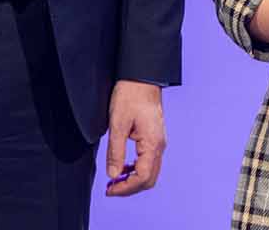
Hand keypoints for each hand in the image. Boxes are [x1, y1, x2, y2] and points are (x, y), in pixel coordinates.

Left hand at [103, 80, 165, 196]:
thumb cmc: (130, 96)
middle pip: (149, 179)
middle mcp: (159, 145)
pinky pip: (149, 162)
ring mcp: (159, 142)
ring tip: (114, 180)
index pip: (142, 177)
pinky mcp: (154, 138)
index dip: (125, 188)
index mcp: (152, 143)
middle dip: (130, 188)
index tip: (109, 189)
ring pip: (150, 172)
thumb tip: (113, 175)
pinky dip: (136, 170)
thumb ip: (116, 152)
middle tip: (110, 188)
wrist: (141, 77)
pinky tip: (123, 167)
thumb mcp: (118, 124)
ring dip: (133, 180)